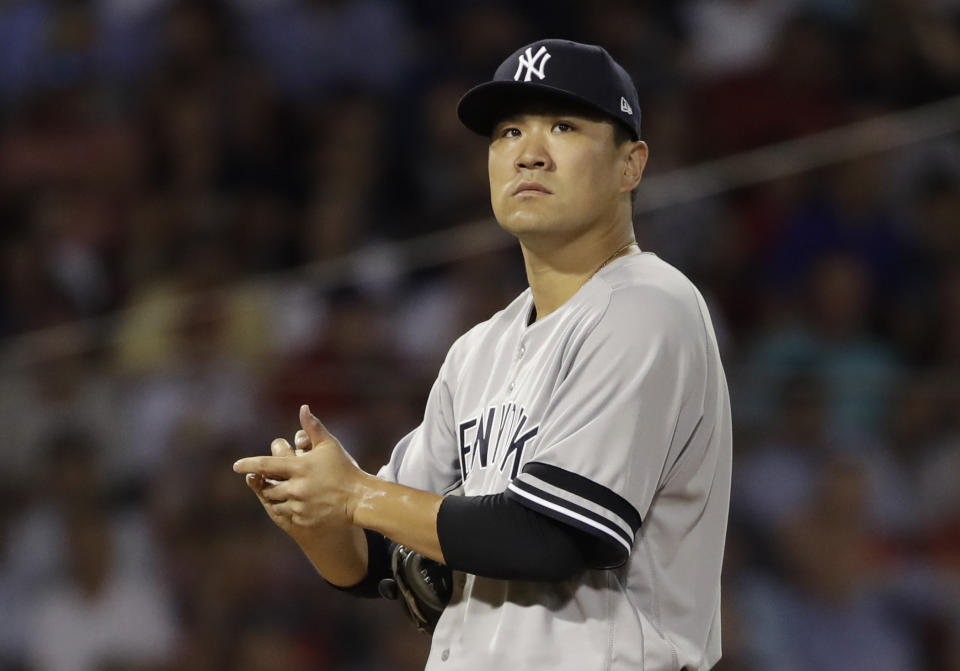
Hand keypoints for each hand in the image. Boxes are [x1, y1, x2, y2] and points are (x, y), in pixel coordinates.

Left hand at [235, 405, 365, 529]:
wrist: (359, 499)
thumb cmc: (344, 469)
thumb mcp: (329, 446)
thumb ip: (313, 428)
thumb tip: (303, 408)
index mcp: (299, 467)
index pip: (265, 465)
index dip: (249, 464)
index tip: (236, 466)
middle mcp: (295, 487)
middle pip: (267, 487)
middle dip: (267, 484)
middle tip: (270, 481)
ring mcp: (299, 505)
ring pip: (275, 502)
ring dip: (276, 497)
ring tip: (286, 493)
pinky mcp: (303, 520)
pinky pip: (287, 515)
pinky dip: (288, 509)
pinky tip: (298, 505)